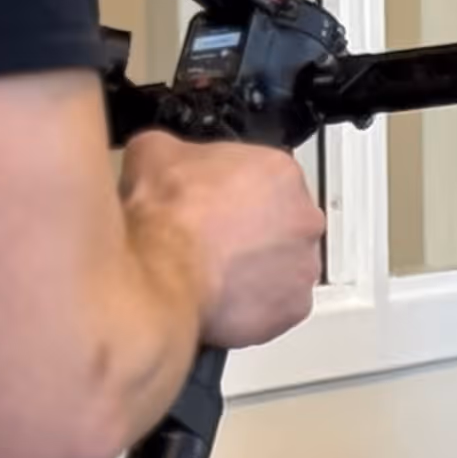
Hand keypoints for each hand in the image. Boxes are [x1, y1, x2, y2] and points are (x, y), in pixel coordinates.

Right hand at [122, 133, 324, 349]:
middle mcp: (304, 218)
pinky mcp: (294, 307)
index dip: (235, 193)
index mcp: (280, 172)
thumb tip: (162, 155)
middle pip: (282, 224)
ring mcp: (304, 265)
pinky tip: (223, 300)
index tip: (216, 204)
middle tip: (215, 242)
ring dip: (257, 271)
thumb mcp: (153, 152)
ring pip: (283, 267)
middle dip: (252, 233)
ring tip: (216, 274)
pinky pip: (278, 306)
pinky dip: (254, 307)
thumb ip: (173, 150)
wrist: (161, 274)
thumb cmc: (165, 219)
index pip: (267, 179)